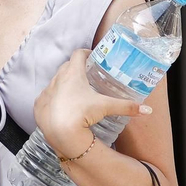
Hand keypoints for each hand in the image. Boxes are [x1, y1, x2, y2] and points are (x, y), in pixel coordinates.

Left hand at [33, 50, 151, 157]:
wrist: (60, 132)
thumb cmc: (82, 114)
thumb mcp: (106, 107)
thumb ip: (127, 106)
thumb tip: (147, 110)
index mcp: (72, 74)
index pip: (78, 54)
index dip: (86, 53)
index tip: (92, 56)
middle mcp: (57, 79)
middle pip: (66, 66)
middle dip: (76, 68)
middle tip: (87, 74)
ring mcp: (46, 91)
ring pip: (55, 81)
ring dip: (64, 83)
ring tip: (75, 91)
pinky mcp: (38, 104)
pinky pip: (46, 96)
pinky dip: (54, 98)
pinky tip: (61, 106)